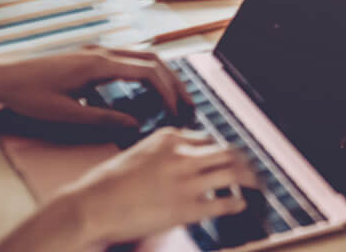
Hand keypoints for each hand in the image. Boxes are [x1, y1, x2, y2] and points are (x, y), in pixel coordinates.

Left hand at [0, 47, 187, 133]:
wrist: (1, 77)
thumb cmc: (29, 95)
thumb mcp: (66, 115)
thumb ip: (103, 118)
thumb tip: (135, 123)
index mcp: (98, 64)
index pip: (147, 72)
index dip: (168, 91)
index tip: (179, 110)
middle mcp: (101, 52)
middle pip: (152, 61)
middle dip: (174, 82)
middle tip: (188, 104)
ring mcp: (95, 51)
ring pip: (141, 58)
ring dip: (161, 76)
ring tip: (174, 97)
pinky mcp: (89, 57)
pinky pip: (127, 60)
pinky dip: (145, 73)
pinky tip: (146, 89)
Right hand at [51, 127, 258, 244]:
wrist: (90, 206)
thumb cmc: (105, 184)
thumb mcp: (137, 154)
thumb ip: (163, 155)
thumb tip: (182, 162)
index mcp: (169, 137)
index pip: (207, 139)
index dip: (219, 151)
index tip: (226, 159)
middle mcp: (182, 154)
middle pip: (228, 152)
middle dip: (244, 162)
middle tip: (252, 170)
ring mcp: (186, 180)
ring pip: (233, 172)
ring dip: (249, 181)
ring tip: (255, 187)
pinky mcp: (186, 207)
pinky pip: (224, 202)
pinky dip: (237, 203)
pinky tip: (241, 205)